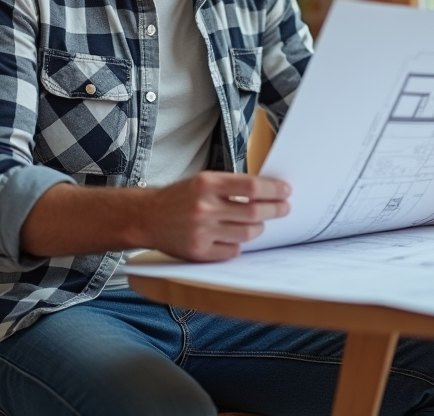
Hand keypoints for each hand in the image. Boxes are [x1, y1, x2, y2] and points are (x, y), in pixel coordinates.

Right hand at [143, 171, 290, 260]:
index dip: (274, 189)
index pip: (252, 186)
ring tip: (260, 222)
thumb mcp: (203, 181)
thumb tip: (268, 191)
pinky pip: (233, 251)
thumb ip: (232, 185)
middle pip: (254, 212)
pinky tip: (236, 237)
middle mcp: (204, 208)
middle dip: (275, 210)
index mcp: (207, 184)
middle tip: (284, 208)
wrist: (147, 217)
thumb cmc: (180, 197)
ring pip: (247, 234)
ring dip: (259, 228)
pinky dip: (239, 244)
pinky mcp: (198, 253)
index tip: (286, 191)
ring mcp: (201, 232)